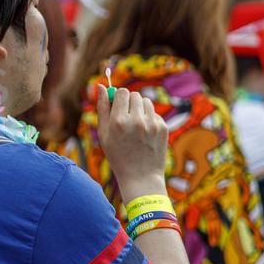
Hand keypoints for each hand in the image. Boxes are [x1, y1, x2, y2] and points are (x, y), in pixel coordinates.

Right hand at [95, 83, 168, 199]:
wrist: (141, 176)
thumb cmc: (118, 155)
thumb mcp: (104, 134)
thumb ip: (101, 108)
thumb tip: (100, 86)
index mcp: (118, 122)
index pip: (121, 92)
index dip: (119, 97)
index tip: (117, 104)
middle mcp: (136, 121)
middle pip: (134, 95)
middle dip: (129, 102)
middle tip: (126, 116)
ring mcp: (151, 124)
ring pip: (146, 102)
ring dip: (140, 109)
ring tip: (136, 125)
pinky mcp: (163, 128)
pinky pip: (155, 114)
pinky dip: (149, 119)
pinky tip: (145, 134)